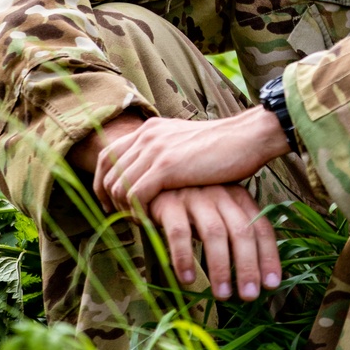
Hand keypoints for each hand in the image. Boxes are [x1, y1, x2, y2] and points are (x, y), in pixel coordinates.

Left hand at [95, 107, 288, 212]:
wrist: (247, 137)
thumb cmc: (224, 146)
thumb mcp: (185, 143)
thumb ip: (165, 153)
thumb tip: (153, 175)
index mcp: (150, 128)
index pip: (107, 155)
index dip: (102, 182)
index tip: (110, 204)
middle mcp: (147, 135)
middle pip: (107, 172)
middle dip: (108, 200)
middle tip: (121, 219)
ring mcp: (155, 150)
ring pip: (118, 187)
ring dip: (125, 209)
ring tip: (141, 221)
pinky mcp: (166, 167)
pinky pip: (135, 196)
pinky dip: (138, 213)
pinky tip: (153, 221)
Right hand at [149, 184, 281, 301]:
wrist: (153, 184)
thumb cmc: (193, 207)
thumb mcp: (220, 215)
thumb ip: (236, 235)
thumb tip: (258, 276)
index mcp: (239, 197)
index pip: (261, 227)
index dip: (268, 256)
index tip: (272, 285)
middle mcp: (221, 194)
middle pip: (241, 231)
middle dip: (248, 266)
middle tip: (250, 296)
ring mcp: (196, 197)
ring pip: (214, 233)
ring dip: (220, 267)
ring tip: (223, 295)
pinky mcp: (169, 203)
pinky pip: (179, 233)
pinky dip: (184, 258)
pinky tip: (187, 279)